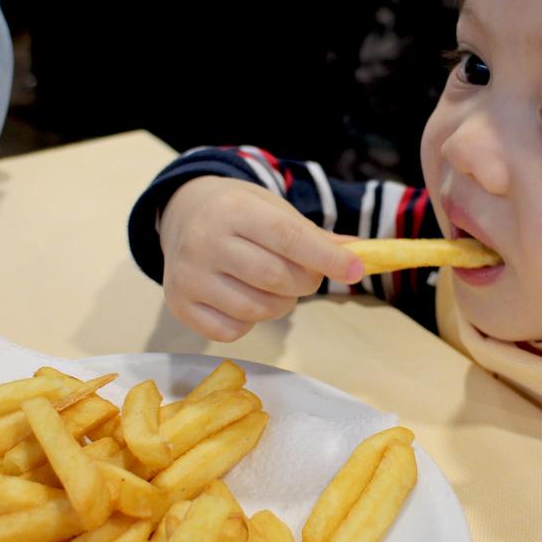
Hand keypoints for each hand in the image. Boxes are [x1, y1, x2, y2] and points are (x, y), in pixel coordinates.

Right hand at [159, 176, 363, 340]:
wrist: (184, 213)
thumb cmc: (242, 213)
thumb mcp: (276, 210)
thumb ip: (317, 237)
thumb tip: (362, 256)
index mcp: (233, 210)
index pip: (288, 238)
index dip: (326, 258)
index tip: (356, 270)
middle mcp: (204, 241)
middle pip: (276, 278)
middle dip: (305, 282)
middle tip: (307, 275)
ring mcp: (187, 275)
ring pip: (257, 309)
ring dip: (281, 304)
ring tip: (275, 286)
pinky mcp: (179, 304)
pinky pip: (232, 331)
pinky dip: (249, 321)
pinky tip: (244, 297)